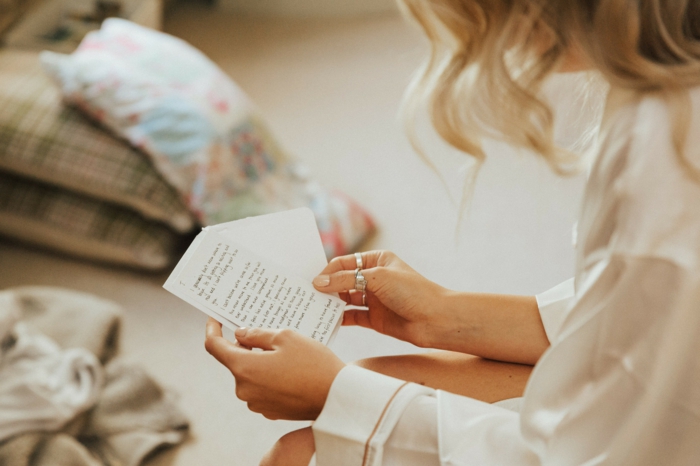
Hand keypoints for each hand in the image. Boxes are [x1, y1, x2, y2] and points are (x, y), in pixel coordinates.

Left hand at [204, 318, 344, 420]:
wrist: (337, 398)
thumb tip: (240, 335)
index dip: (212, 330)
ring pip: (250, 374)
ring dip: (260, 361)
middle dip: (246, 346)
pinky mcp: (269, 411)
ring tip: (286, 353)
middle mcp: (244, 389)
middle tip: (268, 333)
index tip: (215, 320)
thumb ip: (257, 334)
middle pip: (235, 361)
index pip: (214, 347)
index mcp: (244, 368)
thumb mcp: (286, 337)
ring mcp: (256, 403)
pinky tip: (290, 370)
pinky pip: (262, 388)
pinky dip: (269, 376)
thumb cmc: (314, 364)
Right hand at [312, 250, 450, 347]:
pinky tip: (326, 321)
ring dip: (330, 304)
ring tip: (312, 308)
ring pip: (345, 299)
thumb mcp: (376, 279)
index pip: (344, 263)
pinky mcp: (374, 318)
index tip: (312, 282)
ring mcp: (374, 299)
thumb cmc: (412, 291)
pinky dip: (339, 319)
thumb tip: (318, 283)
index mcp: (377, 261)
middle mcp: (373, 278)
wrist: (436, 320)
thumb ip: (345, 280)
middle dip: (326, 288)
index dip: (327, 272)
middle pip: (342, 281)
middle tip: (306, 295)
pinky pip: (351, 317)